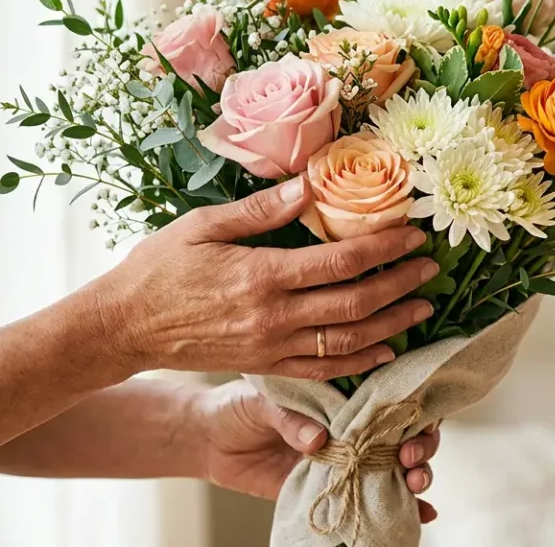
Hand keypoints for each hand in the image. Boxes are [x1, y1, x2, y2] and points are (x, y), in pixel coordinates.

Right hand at [91, 178, 439, 378]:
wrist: (123, 328)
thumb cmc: (159, 269)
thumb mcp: (204, 225)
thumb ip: (261, 209)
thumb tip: (310, 184)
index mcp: (262, 275)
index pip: (341, 262)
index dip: (385, 247)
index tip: (414, 234)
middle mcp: (273, 316)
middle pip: (356, 304)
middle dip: (401, 285)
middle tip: (431, 269)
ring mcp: (271, 347)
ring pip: (348, 342)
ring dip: (391, 325)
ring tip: (423, 307)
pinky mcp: (266, 367)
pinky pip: (324, 370)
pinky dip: (360, 362)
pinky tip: (385, 350)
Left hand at [195, 381, 439, 522]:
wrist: (208, 439)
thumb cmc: (238, 405)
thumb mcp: (263, 400)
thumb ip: (291, 417)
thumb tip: (318, 439)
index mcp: (343, 395)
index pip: (391, 398)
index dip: (413, 407)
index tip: (417, 419)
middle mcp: (352, 426)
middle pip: (404, 433)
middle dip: (421, 445)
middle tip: (410, 457)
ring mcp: (345, 459)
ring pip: (395, 467)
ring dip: (417, 476)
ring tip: (416, 483)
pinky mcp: (330, 488)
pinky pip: (368, 500)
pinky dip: (402, 509)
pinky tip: (423, 514)